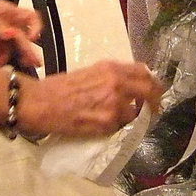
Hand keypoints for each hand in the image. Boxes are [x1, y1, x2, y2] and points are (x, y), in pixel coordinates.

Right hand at [0, 60, 162, 138]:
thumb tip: (129, 84)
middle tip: (153, 109)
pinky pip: (123, 126)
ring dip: (135, 117)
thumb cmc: (59, 87)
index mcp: (110, 68)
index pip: (144, 72)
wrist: (41, 103)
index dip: (152, 83)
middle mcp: (116, 83)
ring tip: (126, 120)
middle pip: (150, 90)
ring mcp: (114, 104)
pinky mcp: (108, 123)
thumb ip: (110, 77)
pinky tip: (110, 127)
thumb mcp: (89, 73)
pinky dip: (120, 127)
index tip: (153, 90)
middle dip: (155, 101)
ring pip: (138, 112)